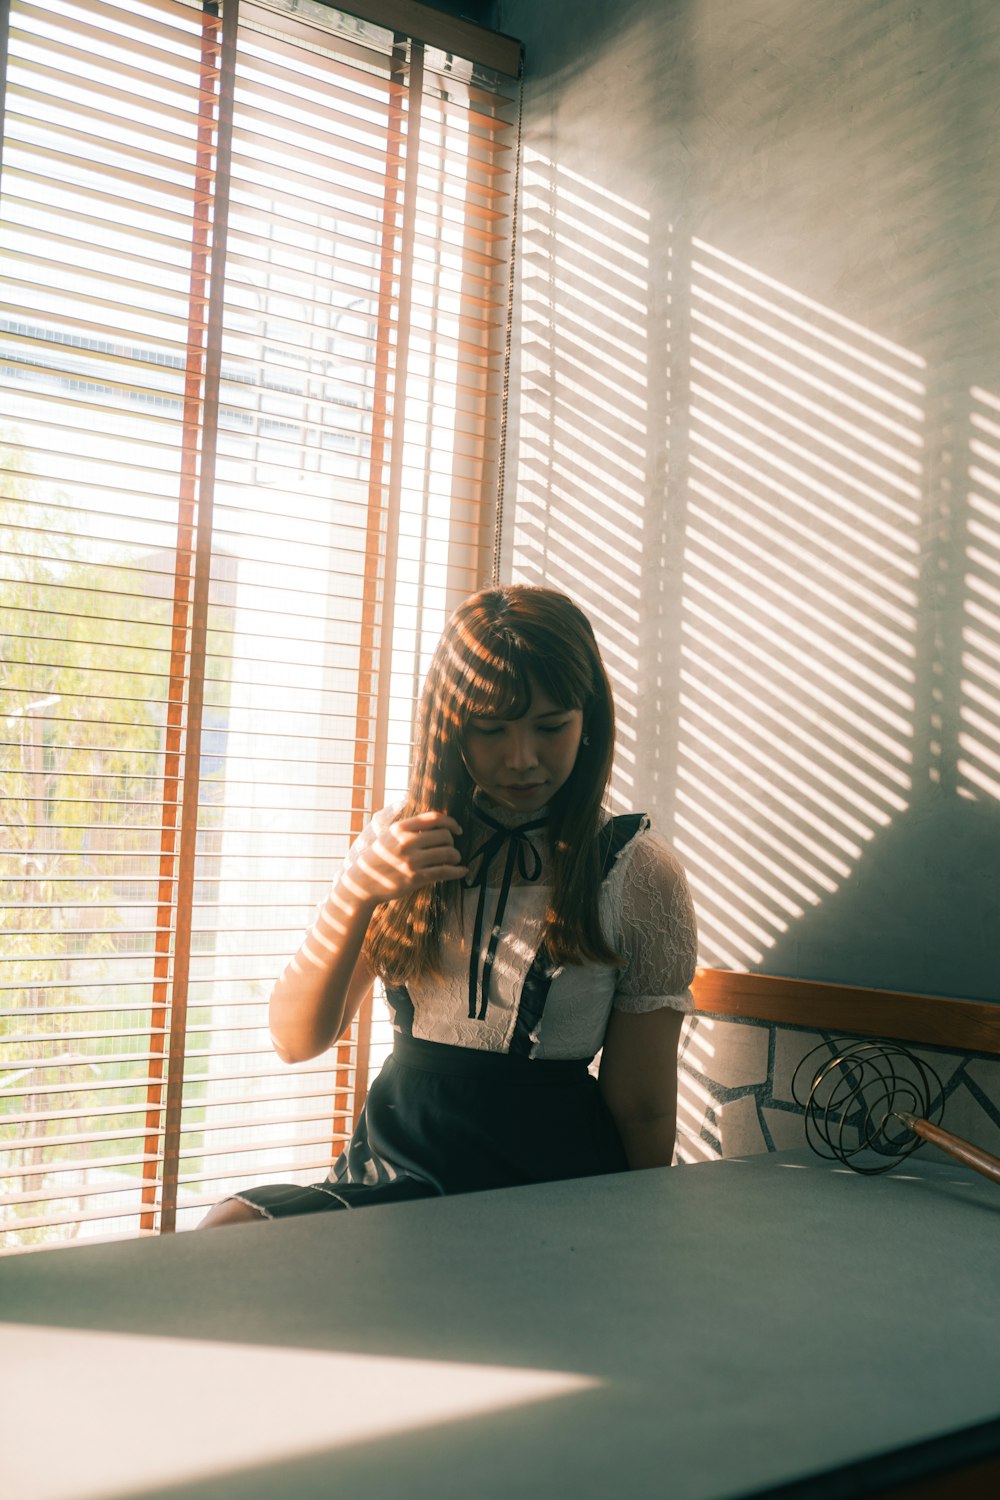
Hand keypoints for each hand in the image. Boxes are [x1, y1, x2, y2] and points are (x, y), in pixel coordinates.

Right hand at [339, 811, 467, 907]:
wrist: (361, 883)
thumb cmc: (376, 858)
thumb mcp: (385, 834)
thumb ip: (402, 822)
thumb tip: (414, 806)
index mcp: (400, 828)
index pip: (434, 818)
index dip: (451, 822)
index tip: (457, 829)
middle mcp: (407, 842)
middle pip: (445, 835)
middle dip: (452, 841)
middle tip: (450, 847)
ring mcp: (411, 861)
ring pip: (448, 853)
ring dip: (456, 856)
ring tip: (455, 859)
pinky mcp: (415, 878)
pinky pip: (444, 872)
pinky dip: (457, 871)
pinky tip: (462, 871)